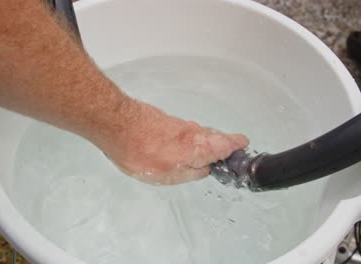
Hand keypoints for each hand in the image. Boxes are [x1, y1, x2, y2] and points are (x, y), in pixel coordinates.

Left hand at [96, 99, 248, 184]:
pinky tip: (179, 146)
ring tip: (201, 154)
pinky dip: (189, 138)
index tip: (243, 149)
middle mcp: (194, 132)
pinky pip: (185, 130)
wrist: (117, 126)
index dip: (238, 147)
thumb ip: (191, 173)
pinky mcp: (167, 120)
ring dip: (205, 142)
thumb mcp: (169, 175)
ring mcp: (180, 124)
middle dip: (222, 146)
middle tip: (225, 155)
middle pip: (216, 137)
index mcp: (199, 147)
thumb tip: (206, 169)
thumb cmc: (142, 152)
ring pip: (200, 133)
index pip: (228, 143)